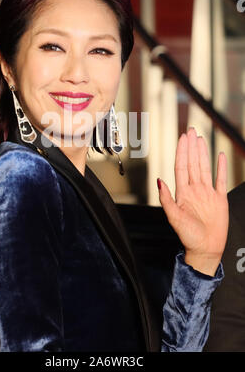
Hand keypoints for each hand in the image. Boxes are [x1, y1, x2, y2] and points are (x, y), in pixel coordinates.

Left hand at [157, 127, 228, 275]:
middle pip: (193, 163)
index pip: (182, 167)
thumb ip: (166, 198)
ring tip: (200, 139)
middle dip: (191, 147)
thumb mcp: (173, 217)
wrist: (205, 249)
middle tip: (190, 131)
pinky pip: (221, 179)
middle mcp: (195, 190)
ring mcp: (207, 193)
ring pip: (205, 167)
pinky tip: (220, 156)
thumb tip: (159, 180)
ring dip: (203, 153)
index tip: (181, 139)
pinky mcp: (219, 199)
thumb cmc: (188, 236)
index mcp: (183, 193)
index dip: (181, 152)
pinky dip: (221, 167)